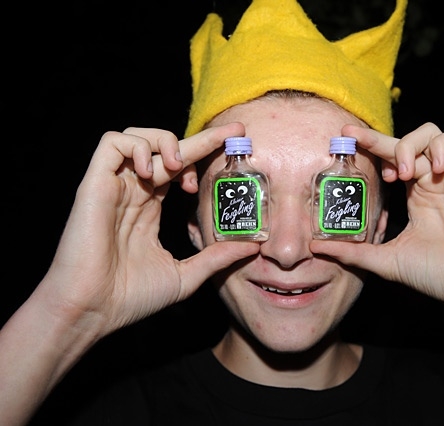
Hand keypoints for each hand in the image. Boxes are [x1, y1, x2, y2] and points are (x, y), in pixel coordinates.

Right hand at [39, 124, 259, 337]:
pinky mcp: (95, 184)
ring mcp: (114, 186)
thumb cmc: (131, 297)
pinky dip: (137, 146)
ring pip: (138, 137)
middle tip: (235, 133)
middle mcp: (133, 192)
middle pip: (166, 149)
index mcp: (149, 208)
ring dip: (166, 142)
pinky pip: (112, 143)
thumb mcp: (186, 275)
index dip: (205, 154)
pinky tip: (151, 171)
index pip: (179, 169)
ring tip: (180, 168)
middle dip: (203, 138)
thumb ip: (217, 257)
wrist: (93, 311)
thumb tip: (253, 247)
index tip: (235, 148)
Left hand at [311, 123, 443, 310]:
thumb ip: (353, 251)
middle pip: (406, 141)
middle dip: (381, 140)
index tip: (346, 136)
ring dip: (411, 145)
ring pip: (432, 133)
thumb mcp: (385, 259)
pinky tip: (433, 169)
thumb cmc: (435, 274)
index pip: (390, 159)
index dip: (370, 145)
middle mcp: (434, 180)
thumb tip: (315, 247)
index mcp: (416, 194)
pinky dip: (441, 145)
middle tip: (365, 150)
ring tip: (404, 173)